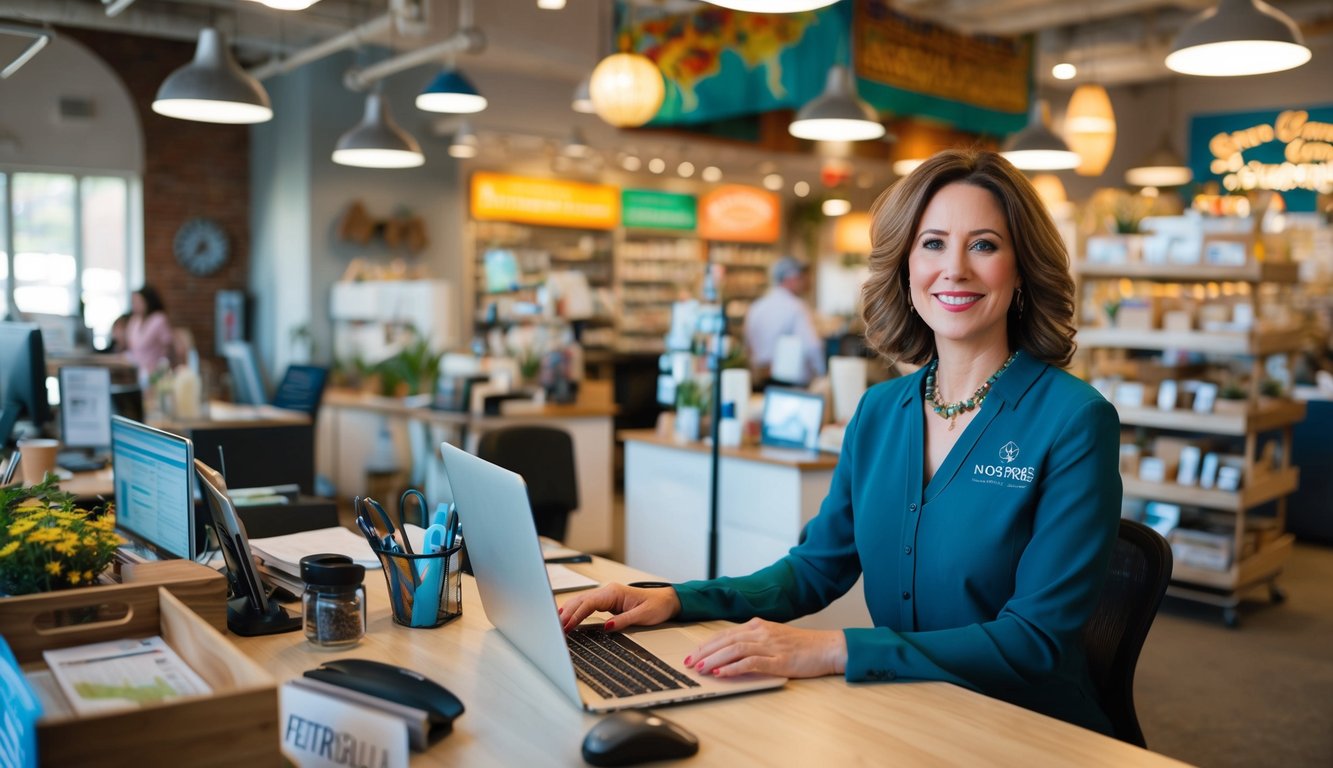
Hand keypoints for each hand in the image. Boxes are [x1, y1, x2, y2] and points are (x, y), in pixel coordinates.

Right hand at [557, 583, 681, 632]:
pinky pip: (587, 605)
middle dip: (567, 613)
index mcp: (614, 592)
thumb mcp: (643, 616)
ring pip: (582, 601)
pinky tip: (568, 617)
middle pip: (581, 601)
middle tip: (556, 627)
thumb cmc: (657, 606)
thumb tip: (606, 627)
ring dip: (569, 611)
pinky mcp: (608, 601)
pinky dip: (576, 611)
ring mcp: (607, 596)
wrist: (667, 600)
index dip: (576, 615)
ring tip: (557, 623)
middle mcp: (608, 592)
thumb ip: (623, 621)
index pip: (589, 603)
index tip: (567, 626)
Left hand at [684, 618, 846, 678]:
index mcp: (759, 625)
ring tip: (701, 669)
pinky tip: (722, 674)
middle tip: (689, 662)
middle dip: (704, 652)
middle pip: (725, 640)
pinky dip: (733, 668)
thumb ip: (754, 641)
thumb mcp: (774, 638)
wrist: (828, 648)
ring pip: (734, 649)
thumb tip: (730, 653)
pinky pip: (750, 663)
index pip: (725, 633)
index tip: (692, 653)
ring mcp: (770, 645)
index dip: (706, 644)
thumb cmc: (803, 646)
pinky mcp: (779, 660)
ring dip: (714, 659)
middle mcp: (761, 632)